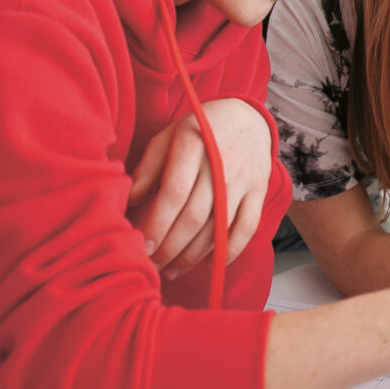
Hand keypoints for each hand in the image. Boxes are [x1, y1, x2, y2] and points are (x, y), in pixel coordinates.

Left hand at [128, 98, 271, 276]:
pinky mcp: (259, 192)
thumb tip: (130, 202)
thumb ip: (149, 168)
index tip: (143, 248)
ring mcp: (243, 180)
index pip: (175, 193)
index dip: (158, 224)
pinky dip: (229, 251)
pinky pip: (246, 228)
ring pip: (218, 227)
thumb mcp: (169, 136)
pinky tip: (210, 266)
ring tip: (172, 270)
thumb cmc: (199, 130)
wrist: (247, 118)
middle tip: (153, 266)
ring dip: (193, 255)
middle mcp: (221, 163)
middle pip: (195, 216)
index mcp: (193, 145)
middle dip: (171, 247)